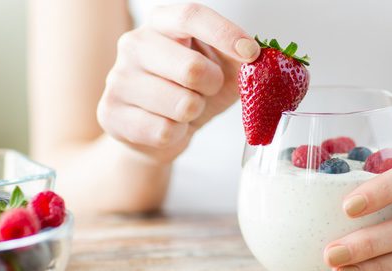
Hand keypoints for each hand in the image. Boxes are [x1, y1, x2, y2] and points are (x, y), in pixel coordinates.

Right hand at [97, 3, 259, 162]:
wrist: (156, 132)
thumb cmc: (192, 92)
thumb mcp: (223, 70)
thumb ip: (246, 61)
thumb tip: (280, 63)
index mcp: (162, 23)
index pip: (191, 15)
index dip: (225, 33)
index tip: (251, 53)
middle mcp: (134, 43)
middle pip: (192, 67)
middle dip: (212, 86)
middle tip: (207, 89)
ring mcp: (118, 78)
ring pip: (181, 104)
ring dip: (194, 112)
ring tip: (184, 108)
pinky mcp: (111, 113)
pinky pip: (164, 130)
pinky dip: (177, 134)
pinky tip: (168, 126)